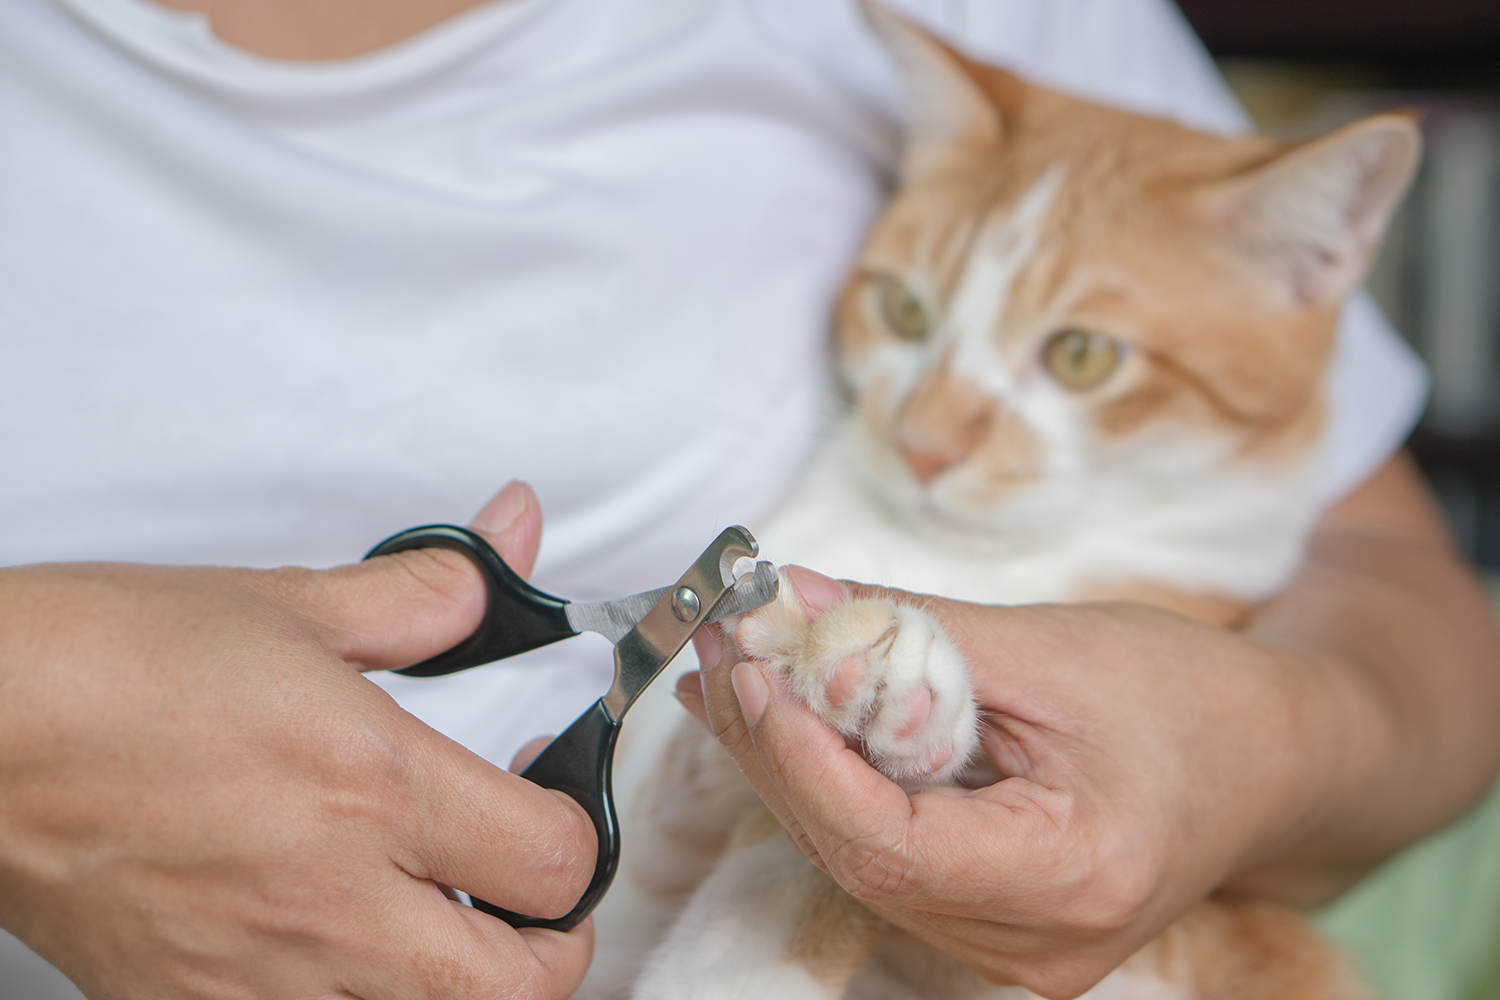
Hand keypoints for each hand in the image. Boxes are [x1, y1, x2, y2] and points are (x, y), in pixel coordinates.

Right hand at [0, 482, 596, 999]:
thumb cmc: (109, 662)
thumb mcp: (288, 605)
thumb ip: (423, 594)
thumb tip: (509, 541)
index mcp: (371, 787)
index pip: (553, 860)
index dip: (577, 833)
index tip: (550, 800)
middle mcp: (332, 899)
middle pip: (518, 989)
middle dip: (554, 949)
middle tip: (534, 897)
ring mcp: (262, 976)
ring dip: (463, 986)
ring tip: (444, 924)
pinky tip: (340, 945)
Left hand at [680, 567, 1384, 998]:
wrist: (1275, 759)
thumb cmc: (1191, 698)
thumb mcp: (1051, 648)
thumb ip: (910, 630)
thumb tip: (790, 598)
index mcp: (1070, 880)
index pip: (889, 843)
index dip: (803, 755)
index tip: (751, 667)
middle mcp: (1035, 947)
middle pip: (857, 855)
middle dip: (776, 746)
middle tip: (722, 647)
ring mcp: (1012, 951)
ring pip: (859, 861)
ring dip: (789, 764)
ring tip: (732, 672)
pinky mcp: (994, 927)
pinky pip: (886, 859)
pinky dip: (831, 784)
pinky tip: (786, 722)